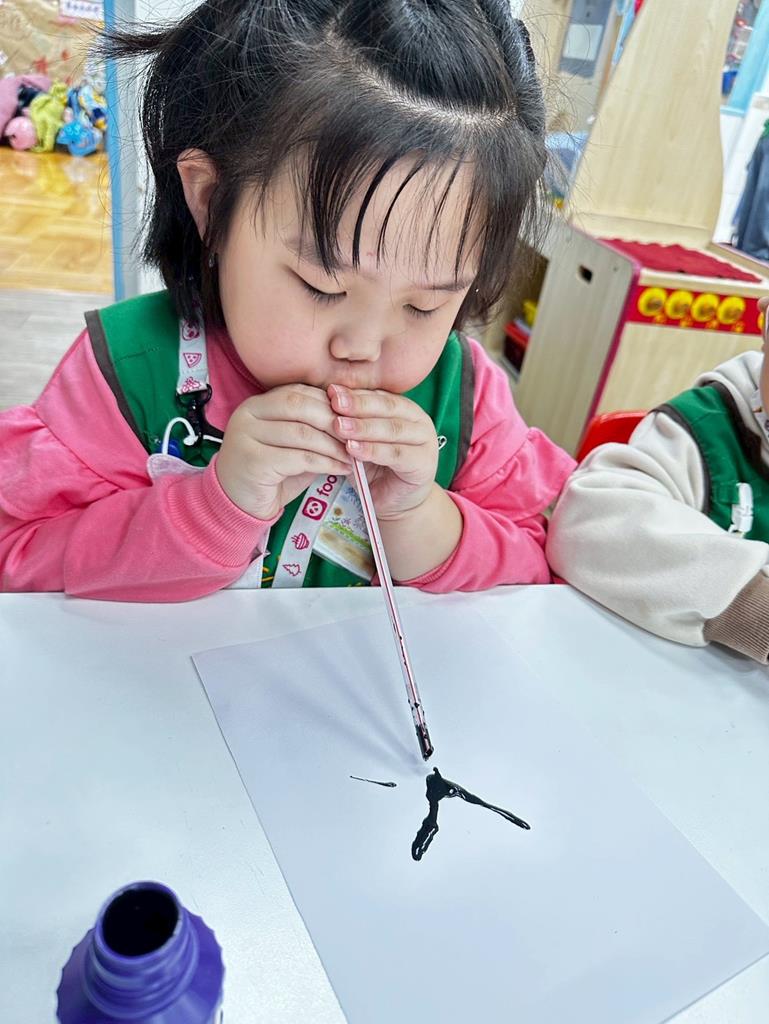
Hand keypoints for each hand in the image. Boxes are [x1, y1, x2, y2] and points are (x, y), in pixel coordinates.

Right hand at [216, 385, 350, 519]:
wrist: (238, 505)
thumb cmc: (269, 474)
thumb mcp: (291, 446)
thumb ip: (312, 430)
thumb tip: (350, 422)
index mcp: (256, 404)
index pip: (298, 392)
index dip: (328, 404)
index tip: (352, 419)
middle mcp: (247, 415)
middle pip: (299, 406)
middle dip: (333, 421)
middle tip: (355, 437)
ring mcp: (247, 437)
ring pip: (302, 433)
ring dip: (333, 446)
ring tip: (351, 457)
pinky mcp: (253, 462)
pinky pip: (299, 458)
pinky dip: (325, 463)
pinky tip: (340, 469)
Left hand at [328, 385, 440, 518]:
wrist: (395, 502)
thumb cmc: (375, 467)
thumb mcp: (360, 440)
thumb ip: (352, 421)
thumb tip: (327, 398)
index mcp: (405, 408)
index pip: (379, 395)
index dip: (355, 393)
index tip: (330, 391)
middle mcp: (419, 421)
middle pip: (387, 407)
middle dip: (358, 405)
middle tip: (334, 403)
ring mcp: (425, 441)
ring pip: (392, 429)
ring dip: (364, 428)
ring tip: (339, 427)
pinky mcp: (424, 463)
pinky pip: (396, 454)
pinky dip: (373, 450)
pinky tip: (353, 449)